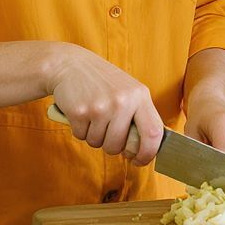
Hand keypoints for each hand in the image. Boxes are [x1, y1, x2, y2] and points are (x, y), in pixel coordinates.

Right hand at [49, 44, 163, 165]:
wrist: (71, 65)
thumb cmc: (103, 82)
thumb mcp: (129, 91)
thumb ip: (140, 115)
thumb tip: (148, 149)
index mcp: (140, 96)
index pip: (153, 133)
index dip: (148, 153)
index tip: (139, 160)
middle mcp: (122, 101)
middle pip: (119, 145)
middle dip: (112, 147)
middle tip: (107, 132)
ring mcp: (101, 107)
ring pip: (99, 143)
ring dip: (94, 137)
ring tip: (93, 116)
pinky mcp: (80, 112)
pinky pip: (82, 137)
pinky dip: (80, 130)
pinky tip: (82, 113)